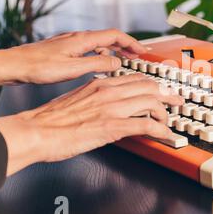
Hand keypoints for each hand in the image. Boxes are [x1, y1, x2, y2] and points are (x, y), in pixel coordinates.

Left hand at [0, 29, 145, 87]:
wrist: (15, 64)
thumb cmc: (39, 67)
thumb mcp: (73, 68)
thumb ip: (97, 64)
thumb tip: (117, 62)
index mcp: (83, 40)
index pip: (115, 36)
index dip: (131, 42)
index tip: (142, 50)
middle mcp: (78, 37)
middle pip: (109, 37)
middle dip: (126, 45)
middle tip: (138, 55)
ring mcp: (71, 41)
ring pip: (100, 42)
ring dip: (114, 49)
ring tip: (124, 59)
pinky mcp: (65, 48)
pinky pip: (90, 47)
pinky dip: (102, 52)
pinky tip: (100, 62)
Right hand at [0, 74, 183, 175]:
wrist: (36, 131)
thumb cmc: (52, 119)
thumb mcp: (79, 100)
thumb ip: (98, 99)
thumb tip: (111, 106)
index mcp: (101, 84)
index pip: (136, 79)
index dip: (154, 84)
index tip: (163, 89)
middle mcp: (109, 91)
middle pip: (149, 87)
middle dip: (168, 93)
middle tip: (177, 100)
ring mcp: (112, 108)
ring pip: (151, 102)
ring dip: (165, 112)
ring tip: (170, 120)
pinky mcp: (112, 126)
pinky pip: (146, 125)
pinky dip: (160, 129)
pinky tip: (164, 134)